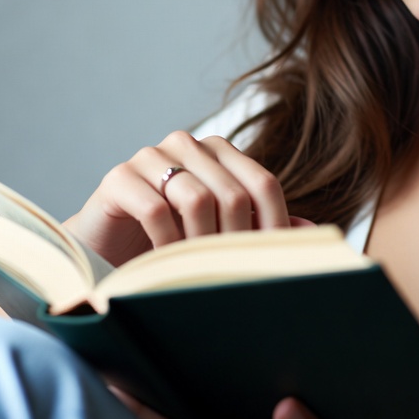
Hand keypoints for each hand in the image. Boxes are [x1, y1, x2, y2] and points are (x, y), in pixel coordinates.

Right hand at [65, 131, 295, 265]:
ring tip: (198, 271)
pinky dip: (167, 244)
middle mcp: (188, 143)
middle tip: (230, 275)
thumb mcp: (221, 231)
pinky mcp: (119, 177)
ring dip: (202, 245)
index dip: (275, 225)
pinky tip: (166, 265)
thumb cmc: (171, 238)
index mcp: (220, 149)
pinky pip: (155, 209)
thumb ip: (261, 226)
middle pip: (234, 194)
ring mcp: (151, 156)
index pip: (263, 183)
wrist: (106, 247)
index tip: (272, 263)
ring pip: (198, 199)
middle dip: (236, 242)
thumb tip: (312, 232)